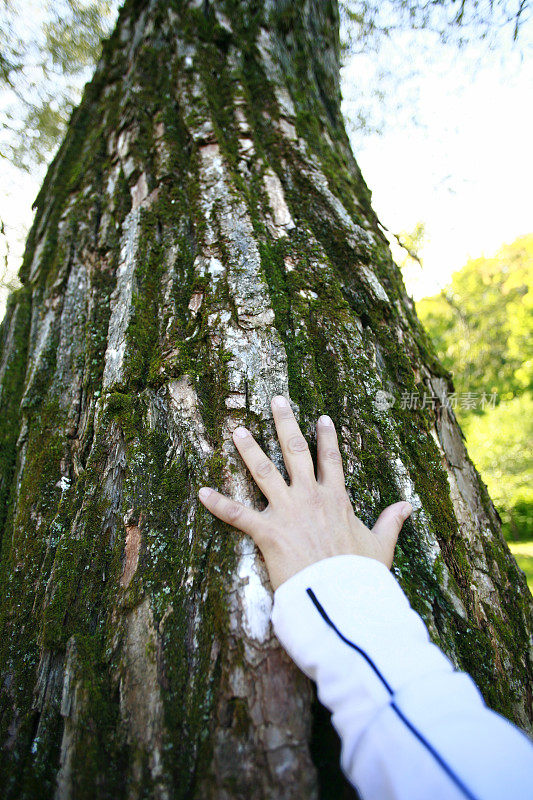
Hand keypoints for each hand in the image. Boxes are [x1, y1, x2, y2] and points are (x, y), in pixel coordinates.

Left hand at [198, 395, 411, 589]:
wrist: (342, 597)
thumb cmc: (361, 573)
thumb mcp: (380, 545)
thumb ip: (390, 521)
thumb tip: (407, 505)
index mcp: (336, 498)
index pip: (331, 459)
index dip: (326, 437)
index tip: (322, 417)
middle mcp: (310, 497)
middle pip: (295, 452)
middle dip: (285, 423)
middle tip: (276, 401)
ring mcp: (287, 512)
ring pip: (263, 472)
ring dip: (249, 450)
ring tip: (237, 430)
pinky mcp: (268, 532)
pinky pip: (238, 514)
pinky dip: (218, 504)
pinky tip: (202, 492)